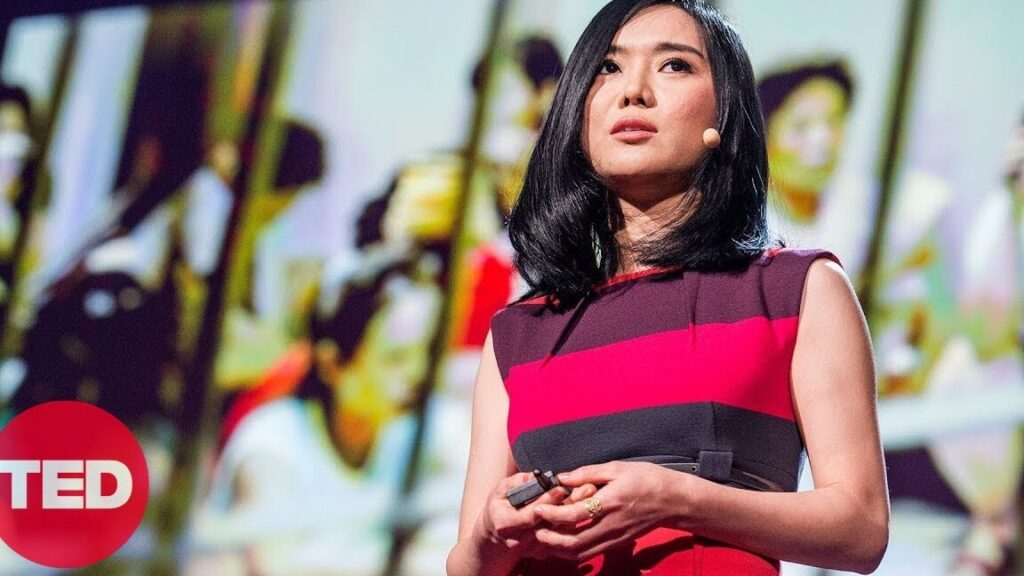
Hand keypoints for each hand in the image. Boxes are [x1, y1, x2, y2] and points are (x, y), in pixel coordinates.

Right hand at [475, 471, 597, 560]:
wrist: (495, 537)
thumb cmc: (498, 508)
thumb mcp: (498, 492)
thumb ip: (514, 483)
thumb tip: (531, 477)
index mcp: (505, 524)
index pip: (531, 514)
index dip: (547, 501)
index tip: (562, 487)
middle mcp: (519, 540)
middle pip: (551, 522)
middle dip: (570, 504)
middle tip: (588, 488)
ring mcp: (532, 548)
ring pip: (560, 529)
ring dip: (577, 511)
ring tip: (591, 494)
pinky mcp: (543, 551)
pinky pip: (562, 535)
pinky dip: (574, 521)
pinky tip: (587, 507)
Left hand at [532, 461, 694, 561]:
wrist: (673, 501)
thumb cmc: (646, 479)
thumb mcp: (617, 468)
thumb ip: (587, 473)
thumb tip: (562, 477)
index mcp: (610, 503)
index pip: (574, 515)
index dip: (552, 513)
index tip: (538, 507)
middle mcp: (611, 525)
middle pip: (573, 543)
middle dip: (550, 539)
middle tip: (535, 528)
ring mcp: (614, 538)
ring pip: (580, 553)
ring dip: (558, 548)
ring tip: (545, 536)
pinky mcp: (617, 544)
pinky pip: (590, 552)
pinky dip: (573, 550)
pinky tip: (562, 539)